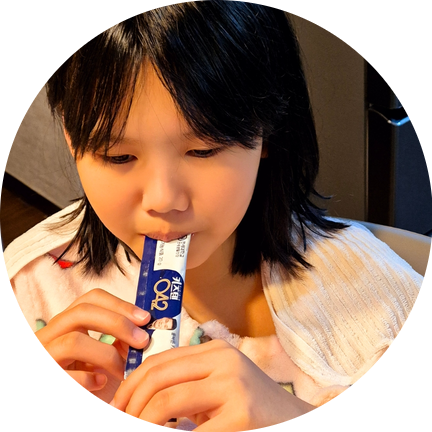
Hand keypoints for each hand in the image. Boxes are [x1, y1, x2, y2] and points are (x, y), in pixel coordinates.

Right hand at [35, 289, 149, 392]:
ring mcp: (44, 357)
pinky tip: (101, 384)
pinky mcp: (44, 381)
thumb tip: (146, 325)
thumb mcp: (109, 358)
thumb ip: (123, 339)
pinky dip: (88, 379)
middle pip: (81, 312)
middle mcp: (48, 336)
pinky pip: (65, 375)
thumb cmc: (93, 387)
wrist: (74, 428)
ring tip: (123, 370)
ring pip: (72, 342)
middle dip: (117, 323)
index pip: (91, 299)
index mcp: (66, 325)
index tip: (145, 319)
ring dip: (106, 354)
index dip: (120, 305)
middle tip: (142, 340)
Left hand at [110, 340, 313, 430]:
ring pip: (166, 400)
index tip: (117, 406)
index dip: (131, 384)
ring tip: (137, 429)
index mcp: (216, 350)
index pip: (161, 360)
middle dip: (130, 404)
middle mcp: (224, 360)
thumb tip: (139, 399)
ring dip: (142, 421)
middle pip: (158, 377)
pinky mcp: (241, 414)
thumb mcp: (219, 388)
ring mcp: (233, 385)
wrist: (293, 422)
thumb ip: (188, 385)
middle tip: (121, 420)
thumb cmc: (251, 411)